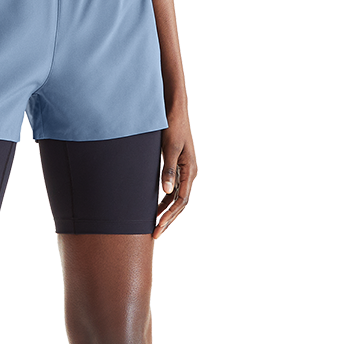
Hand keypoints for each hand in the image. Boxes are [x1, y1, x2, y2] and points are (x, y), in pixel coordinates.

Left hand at [153, 110, 197, 238]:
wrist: (174, 109)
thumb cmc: (173, 126)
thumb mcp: (169, 148)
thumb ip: (167, 170)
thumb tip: (166, 192)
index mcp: (190, 170)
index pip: (180, 201)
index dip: (169, 216)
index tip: (157, 227)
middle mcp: (189, 172)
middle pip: (179, 203)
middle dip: (167, 219)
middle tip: (154, 234)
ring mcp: (183, 170)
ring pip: (175, 197)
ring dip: (165, 211)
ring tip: (153, 224)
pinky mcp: (176, 166)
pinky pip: (172, 189)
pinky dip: (164, 200)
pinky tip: (155, 207)